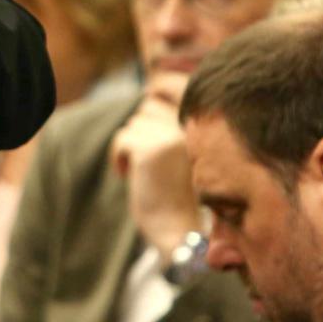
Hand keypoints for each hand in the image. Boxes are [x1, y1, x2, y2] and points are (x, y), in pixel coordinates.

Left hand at [110, 72, 200, 258]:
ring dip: (130, 146)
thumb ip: (172, 124)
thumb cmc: (181, 196)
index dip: (157, 100)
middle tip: (146, 161)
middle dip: (142, 132)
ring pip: (134, 124)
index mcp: (203, 125)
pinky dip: (119, 157)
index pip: (172, 89)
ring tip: (142, 171)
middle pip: (148, 108)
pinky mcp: (150, 151)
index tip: (153, 120)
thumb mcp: (182, 152)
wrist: (180, 232)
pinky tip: (127, 175)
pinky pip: (122, 139)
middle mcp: (190, 127)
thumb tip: (150, 92)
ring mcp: (170, 137)